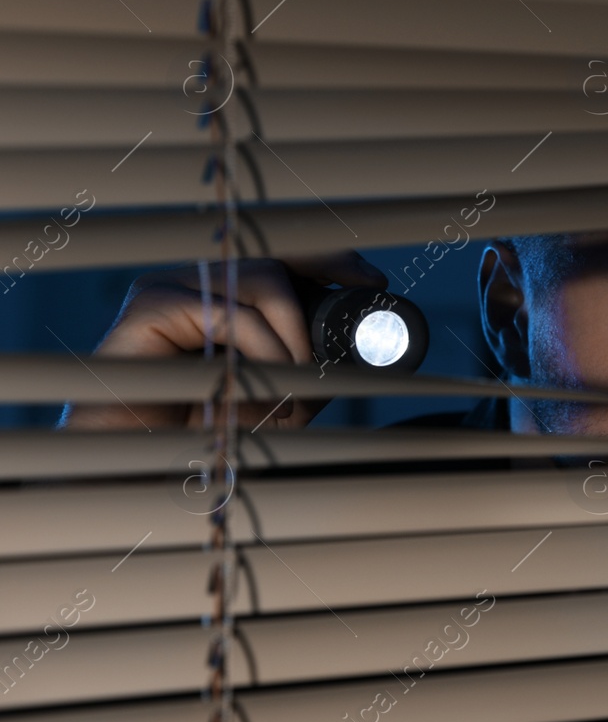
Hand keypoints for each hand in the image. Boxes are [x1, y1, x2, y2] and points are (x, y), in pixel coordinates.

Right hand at [61, 252, 387, 430]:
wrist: (121, 465)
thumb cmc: (191, 432)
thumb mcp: (263, 398)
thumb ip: (300, 374)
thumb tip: (354, 362)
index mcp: (221, 294)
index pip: (282, 256)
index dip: (330, 260)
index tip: (373, 281)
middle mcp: (195, 280)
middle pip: (276, 258)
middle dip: (325, 286)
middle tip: (349, 327)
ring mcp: (170, 287)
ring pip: (261, 279)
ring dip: (295, 337)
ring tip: (297, 390)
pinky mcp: (149, 307)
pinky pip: (230, 312)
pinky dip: (263, 350)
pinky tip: (265, 389)